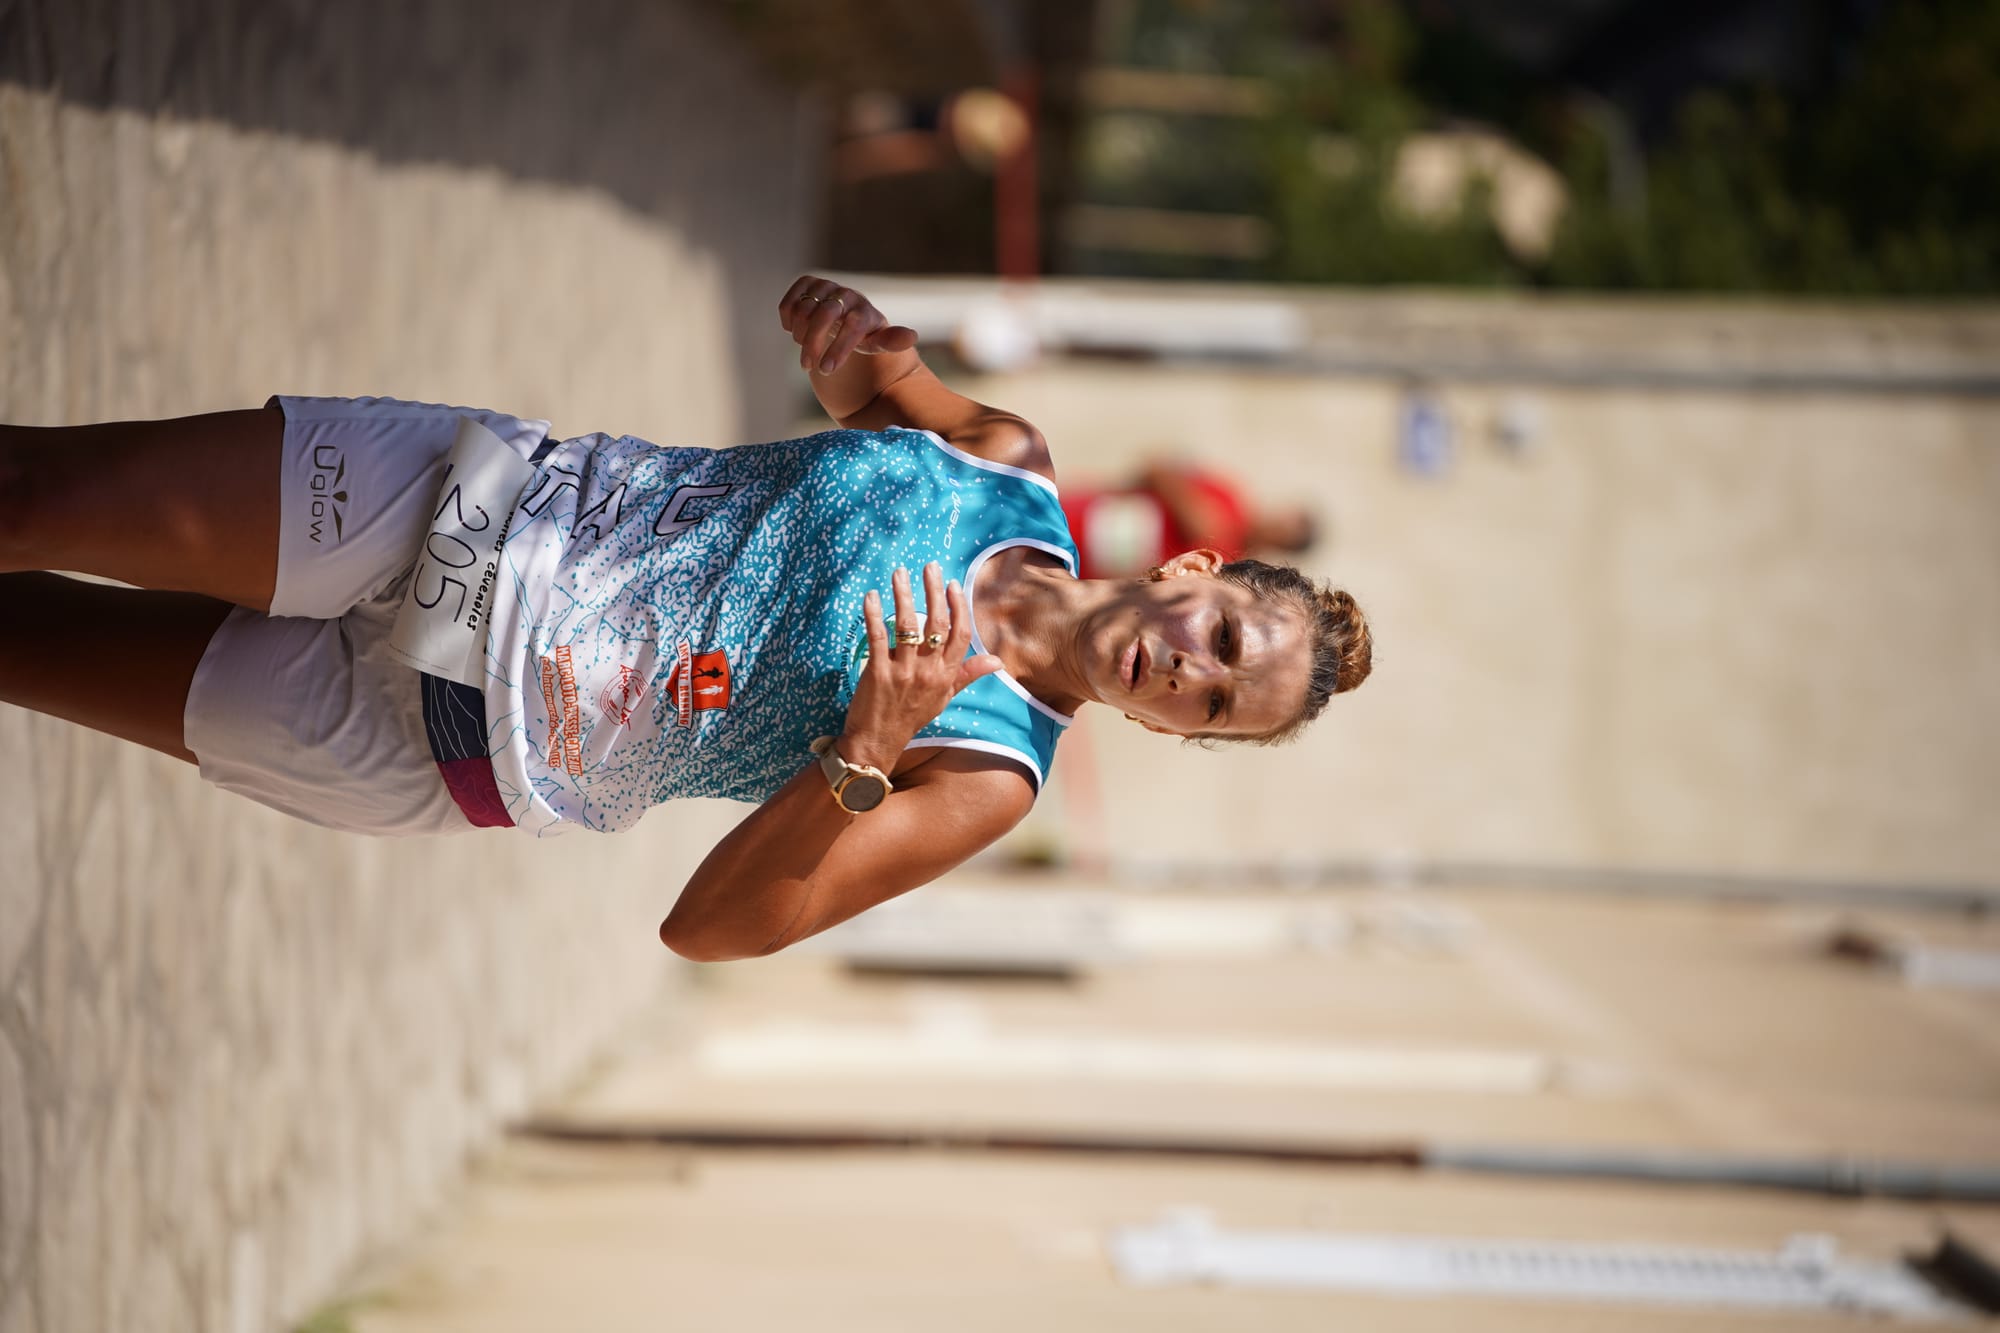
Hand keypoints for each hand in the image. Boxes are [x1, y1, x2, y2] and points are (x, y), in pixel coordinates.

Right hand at [779, 275, 919, 375]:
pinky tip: (796, 330)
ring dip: (800, 335)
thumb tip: (912, 336)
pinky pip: (788, 304)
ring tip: (806, 349)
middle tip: (807, 366)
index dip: (838, 349)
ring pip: (803, 310)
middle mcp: (845, 293)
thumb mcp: (877, 341)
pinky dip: (788, 320)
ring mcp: (825, 285)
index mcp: (865, 309)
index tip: (827, 371)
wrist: (846, 314)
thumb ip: (891, 341)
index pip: (852, 326)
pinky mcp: (806, 283)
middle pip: (824, 315)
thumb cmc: (863, 334)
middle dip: (813, 344)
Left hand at [839, 563, 1000, 769]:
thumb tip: (998, 661)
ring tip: (899, 574)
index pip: (960, 634)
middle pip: (937, 623)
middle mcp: (929, 671)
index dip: (958, 606)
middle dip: (933, 591)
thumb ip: (967, 674)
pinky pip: (877, 637)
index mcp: (946, 675)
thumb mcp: (944, 696)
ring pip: (908, 625)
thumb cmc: (912, 716)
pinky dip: (874, 614)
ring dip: (903, 595)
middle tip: (929, 567)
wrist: (878, 742)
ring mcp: (903, 672)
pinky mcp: (877, 673)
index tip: (951, 583)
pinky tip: (871, 596)